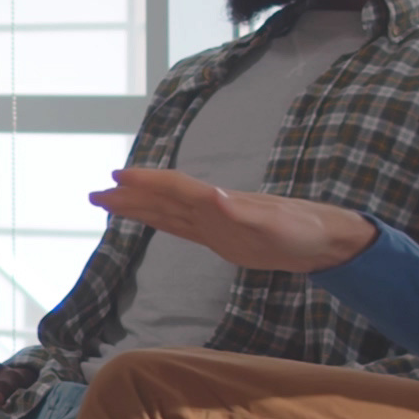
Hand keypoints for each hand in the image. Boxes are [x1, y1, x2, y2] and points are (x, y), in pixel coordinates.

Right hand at [92, 170, 379, 272]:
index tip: (116, 178)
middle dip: (129, 195)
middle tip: (94, 193)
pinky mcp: (219, 237)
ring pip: (166, 211)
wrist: (323, 240)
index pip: (175, 188)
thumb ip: (240, 213)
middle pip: (162, 198)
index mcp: (219, 203)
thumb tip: (211, 196)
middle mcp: (211, 208)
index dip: (147, 183)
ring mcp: (213, 222)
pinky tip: (147, 218)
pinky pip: (180, 226)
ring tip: (107, 202)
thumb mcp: (273, 225)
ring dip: (138, 206)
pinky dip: (158, 220)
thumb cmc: (302, 231)